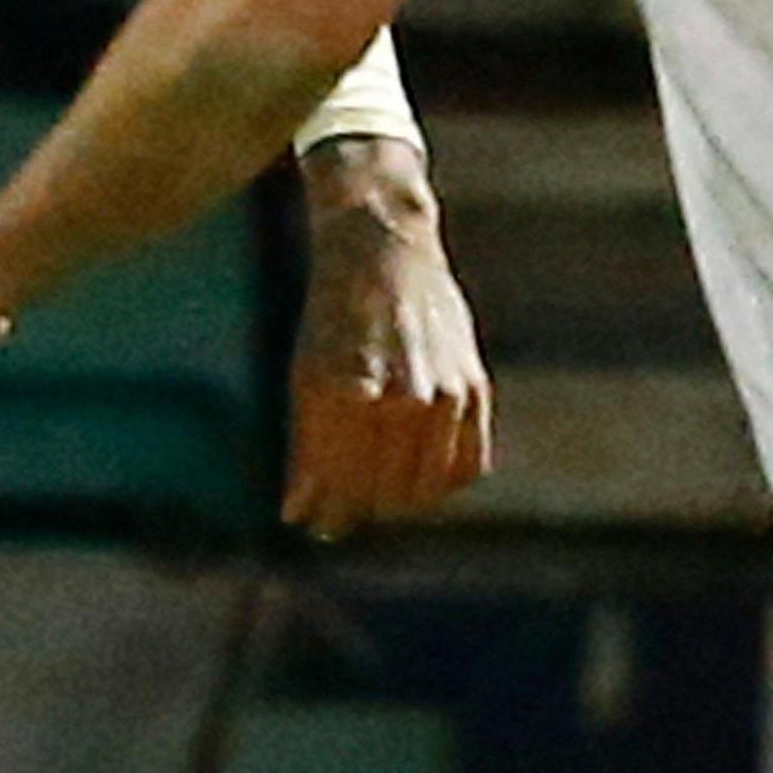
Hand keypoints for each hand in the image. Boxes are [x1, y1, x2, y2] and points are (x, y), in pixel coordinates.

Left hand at [284, 136, 490, 535]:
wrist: (385, 247)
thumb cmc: (334, 313)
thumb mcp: (307, 375)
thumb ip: (308, 449)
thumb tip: (298, 515)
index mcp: (348, 392)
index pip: (342, 487)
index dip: (328, 513)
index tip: (315, 525)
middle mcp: (400, 396)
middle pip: (383, 493)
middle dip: (359, 507)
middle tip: (342, 511)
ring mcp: (444, 393)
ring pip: (427, 487)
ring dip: (400, 500)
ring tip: (377, 493)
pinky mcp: (474, 388)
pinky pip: (469, 464)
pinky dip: (444, 481)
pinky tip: (419, 474)